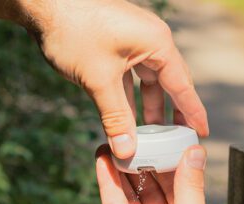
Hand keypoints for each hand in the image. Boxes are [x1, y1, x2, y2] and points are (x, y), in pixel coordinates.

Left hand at [20, 0, 207, 158]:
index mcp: (157, 44)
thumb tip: (126, 150)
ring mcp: (134, 41)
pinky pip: (131, 76)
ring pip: (148, 82)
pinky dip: (129, 97)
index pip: (182, 86)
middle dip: (171, 113)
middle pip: (169, 84)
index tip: (201, 133)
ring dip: (147, 108)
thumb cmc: (73, 32)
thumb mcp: (99, 81)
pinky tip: (127, 118)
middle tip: (178, 140)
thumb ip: (115, 118)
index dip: (192, 113)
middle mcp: (151, 41)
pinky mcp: (117, 44)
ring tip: (151, 135)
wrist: (42, 4)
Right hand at [95, 144, 220, 203]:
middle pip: (158, 189)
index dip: (174, 164)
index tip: (165, 140)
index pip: (185, 188)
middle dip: (148, 164)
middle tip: (139, 139)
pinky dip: (109, 183)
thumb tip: (197, 152)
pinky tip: (103, 161)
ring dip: (126, 170)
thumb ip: (191, 186)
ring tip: (117, 144)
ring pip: (134, 195)